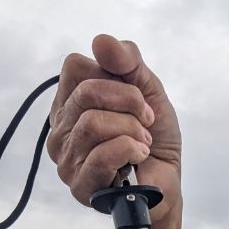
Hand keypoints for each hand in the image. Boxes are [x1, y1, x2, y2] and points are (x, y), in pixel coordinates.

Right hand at [47, 35, 181, 227]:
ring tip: (143, 143)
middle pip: (85, 93)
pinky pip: (101, 155)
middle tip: (146, 121)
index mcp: (69, 103)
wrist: (167, 184)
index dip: (112, 75)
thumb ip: (128, 61)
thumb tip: (100, 41)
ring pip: (92, 124)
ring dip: (130, 130)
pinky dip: (129, 150)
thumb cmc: (153, 139)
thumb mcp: (147, 90)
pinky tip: (138, 158)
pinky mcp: (80, 186)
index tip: (138, 97)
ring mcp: (66, 160)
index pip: (74, 67)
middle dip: (127, 102)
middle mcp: (60, 130)